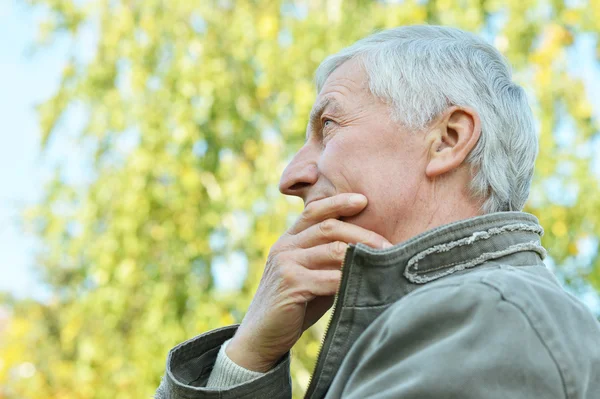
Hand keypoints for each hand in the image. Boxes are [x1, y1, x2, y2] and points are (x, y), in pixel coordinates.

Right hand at [226, 193, 391, 371]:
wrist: (261, 336)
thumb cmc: (294, 306)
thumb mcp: (310, 276)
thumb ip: (329, 261)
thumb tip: (369, 251)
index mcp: (288, 240)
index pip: (313, 211)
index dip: (338, 202)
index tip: (364, 200)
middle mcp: (285, 247)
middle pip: (329, 227)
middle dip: (362, 233)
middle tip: (388, 244)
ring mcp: (285, 264)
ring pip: (332, 249)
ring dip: (362, 255)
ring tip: (384, 262)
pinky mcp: (290, 284)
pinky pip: (328, 278)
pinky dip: (350, 279)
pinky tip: (366, 283)